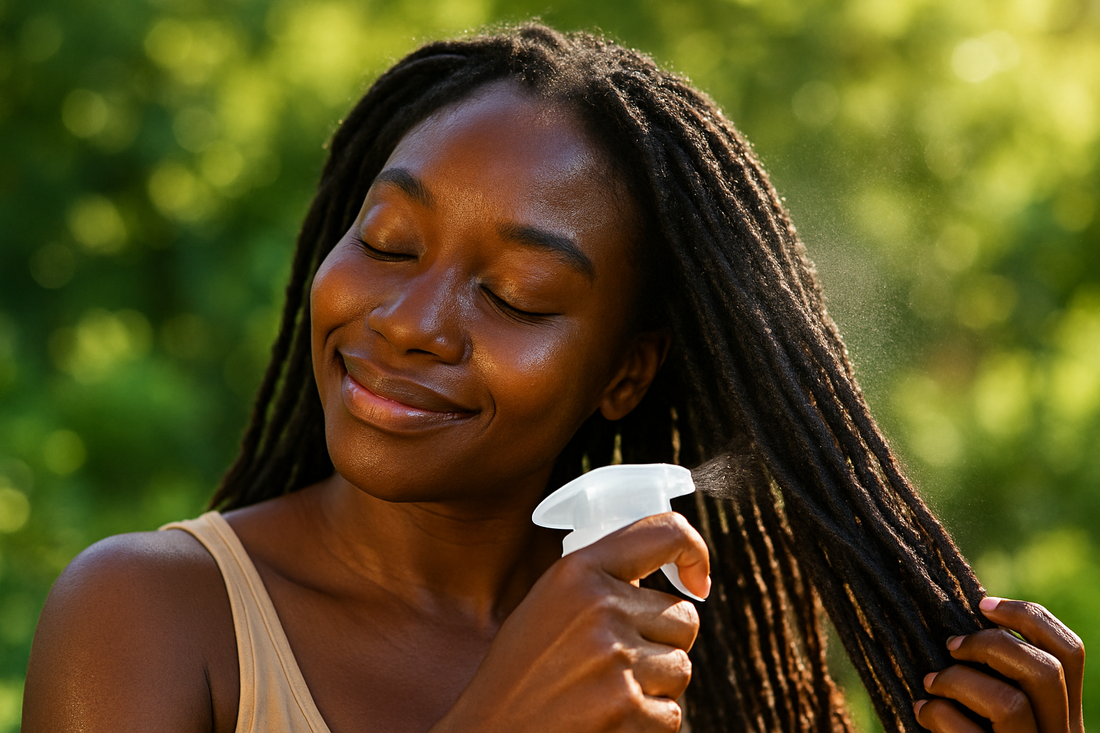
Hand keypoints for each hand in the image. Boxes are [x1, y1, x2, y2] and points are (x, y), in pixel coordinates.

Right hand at [432, 512, 709, 732]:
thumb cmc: (520, 672)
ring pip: (681, 667)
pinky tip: (605, 721)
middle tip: (615, 662)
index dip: (693, 551)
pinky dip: (646, 723)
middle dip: (661, 641)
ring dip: (654, 685)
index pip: (664, 533)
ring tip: (603, 692)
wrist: (489, 732)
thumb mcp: (547, 605)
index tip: (696, 579)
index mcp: (578, 572)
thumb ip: (600, 583)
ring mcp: (616, 661)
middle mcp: (600, 608)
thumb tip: (674, 583)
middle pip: (683, 617)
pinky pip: (671, 713)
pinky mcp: (628, 712)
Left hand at [914, 596, 1085, 732]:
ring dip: (959, 681)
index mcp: (1063, 715)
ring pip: (1011, 703)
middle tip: (952, 646)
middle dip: (992, 644)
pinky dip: (938, 713)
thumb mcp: (996, 706)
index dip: (1028, 617)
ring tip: (932, 683)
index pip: (1071, 653)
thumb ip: (1001, 675)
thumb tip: (972, 621)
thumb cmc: (971, 732)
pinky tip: (923, 712)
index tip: (982, 603)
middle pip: (1048, 671)